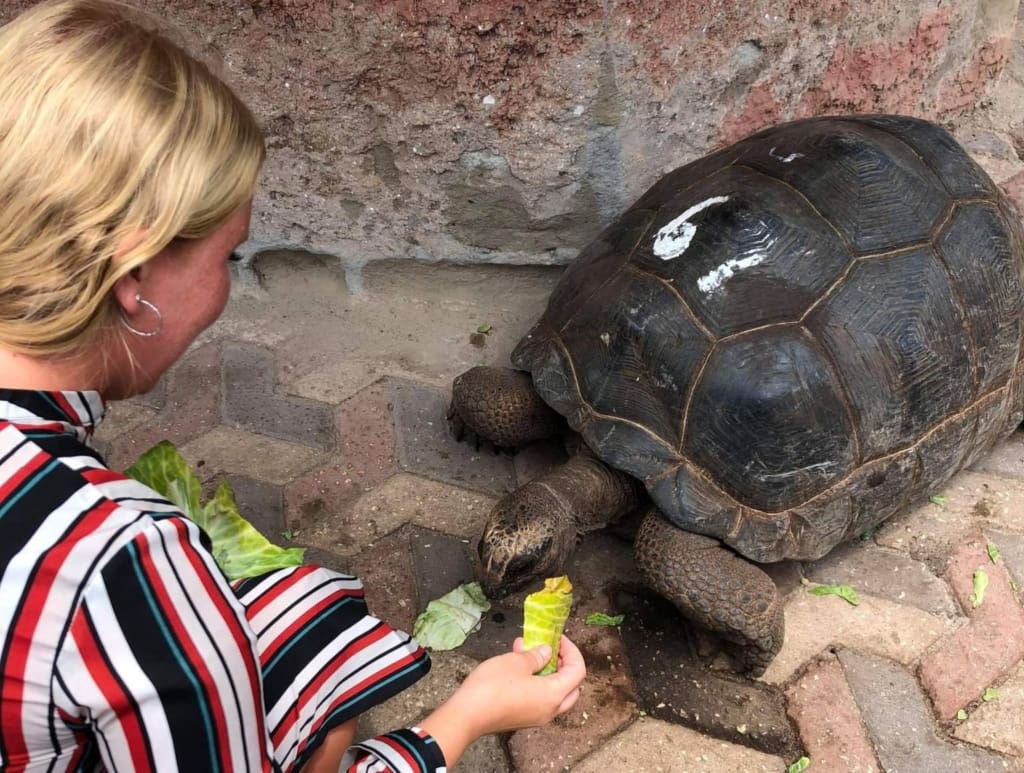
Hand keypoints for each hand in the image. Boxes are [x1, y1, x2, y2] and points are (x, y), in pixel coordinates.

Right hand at [419, 635, 585, 766]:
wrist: (467, 715)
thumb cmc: (492, 686)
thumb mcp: (516, 662)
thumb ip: (536, 656)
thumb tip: (546, 652)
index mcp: (554, 695)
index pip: (578, 671)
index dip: (572, 651)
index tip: (559, 638)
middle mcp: (550, 710)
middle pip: (572, 686)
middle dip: (565, 665)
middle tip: (553, 649)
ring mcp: (537, 717)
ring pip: (555, 693)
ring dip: (548, 671)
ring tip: (530, 651)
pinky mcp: (524, 719)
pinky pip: (540, 699)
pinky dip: (537, 682)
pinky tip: (519, 666)